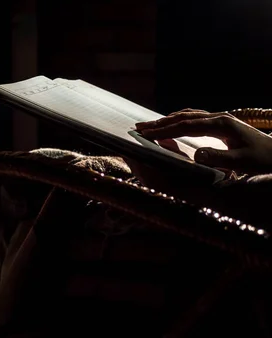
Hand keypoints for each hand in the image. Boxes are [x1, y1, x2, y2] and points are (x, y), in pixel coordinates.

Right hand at [135, 108, 271, 174]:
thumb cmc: (262, 160)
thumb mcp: (242, 162)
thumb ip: (219, 158)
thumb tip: (196, 154)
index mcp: (221, 124)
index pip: (186, 125)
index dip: (164, 130)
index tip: (146, 134)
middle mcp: (219, 118)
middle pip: (183, 116)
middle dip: (159, 122)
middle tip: (138, 127)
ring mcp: (220, 119)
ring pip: (187, 115)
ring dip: (166, 120)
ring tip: (149, 126)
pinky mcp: (220, 124)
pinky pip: (193, 118)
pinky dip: (177, 121)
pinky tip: (171, 126)